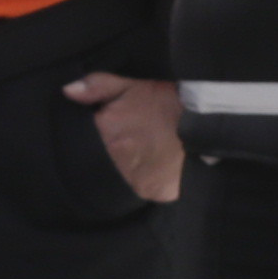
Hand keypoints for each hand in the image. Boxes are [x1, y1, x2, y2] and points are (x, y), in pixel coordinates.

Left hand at [65, 71, 183, 206]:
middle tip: (127, 144)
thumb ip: (97, 86)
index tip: (105, 133)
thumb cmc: (169, 103)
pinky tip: (152, 170)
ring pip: (116, 177)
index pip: (81, 139)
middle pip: (98, 160)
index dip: (92, 136)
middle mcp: (114, 157)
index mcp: (105, 129)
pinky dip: (143, 182)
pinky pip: (140, 189)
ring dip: (123, 170)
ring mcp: (132, 177)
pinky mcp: (152, 191)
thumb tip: (67, 91)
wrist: (210, 123)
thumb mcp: (132, 86)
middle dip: (105, 154)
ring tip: (140, 157)